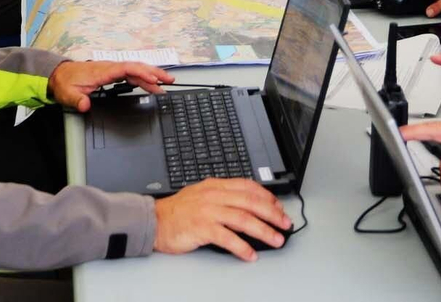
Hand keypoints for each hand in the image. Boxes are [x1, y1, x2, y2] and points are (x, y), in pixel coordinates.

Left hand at [47, 59, 173, 112]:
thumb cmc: (65, 82)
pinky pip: (132, 74)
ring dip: (152, 75)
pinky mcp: (112, 74)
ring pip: (136, 70)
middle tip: (169, 79)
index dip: (141, 73)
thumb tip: (85, 105)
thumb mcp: (68, 94)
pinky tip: (151, 84)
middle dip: (154, 72)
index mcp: (103, 71)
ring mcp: (112, 70)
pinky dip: (143, 78)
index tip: (153, 80)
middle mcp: (110, 68)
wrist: (59, 75)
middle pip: (136, 67)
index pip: (127, 69)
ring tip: (166, 83)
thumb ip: (77, 100)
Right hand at [154, 178, 291, 260]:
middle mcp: (214, 195)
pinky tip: (250, 254)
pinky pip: (227, 238)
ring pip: (243, 219)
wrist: (154, 220)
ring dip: (263, 231)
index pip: (249, 187)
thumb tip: (248, 206)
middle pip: (251, 202)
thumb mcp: (202, 194)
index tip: (279, 208)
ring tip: (275, 240)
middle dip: (272, 214)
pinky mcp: (201, 228)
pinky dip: (241, 247)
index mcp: (217, 186)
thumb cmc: (178, 211)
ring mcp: (208, 211)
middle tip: (285, 224)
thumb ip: (224, 197)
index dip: (268, 197)